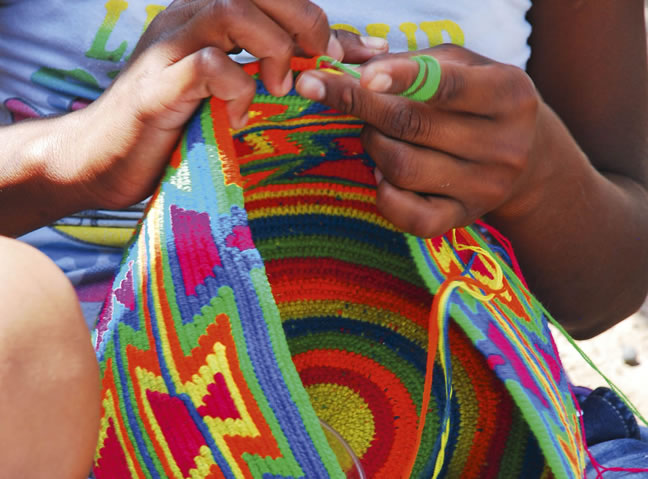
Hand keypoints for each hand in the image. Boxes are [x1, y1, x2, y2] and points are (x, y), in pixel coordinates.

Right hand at [71, 0, 387, 210]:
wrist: (99, 159)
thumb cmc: (173, 129)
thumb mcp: (229, 94)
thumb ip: (272, 72)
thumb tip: (338, 63)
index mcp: (207, 19)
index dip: (319, 18)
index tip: (354, 54)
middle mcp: (187, 19)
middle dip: (303, 19)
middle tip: (317, 62)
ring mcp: (169, 49)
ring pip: (230, 9)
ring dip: (271, 47)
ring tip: (279, 89)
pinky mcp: (157, 87)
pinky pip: (207, 64)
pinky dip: (236, 86)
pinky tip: (239, 113)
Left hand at [296, 45, 550, 237]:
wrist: (526, 157)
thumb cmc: (479, 100)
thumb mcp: (461, 65)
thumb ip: (412, 63)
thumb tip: (349, 68)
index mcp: (508, 95)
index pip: (446, 86)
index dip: (399, 79)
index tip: (359, 77)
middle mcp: (503, 145)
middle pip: (413, 126)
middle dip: (362, 107)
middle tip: (335, 93)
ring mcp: (485, 188)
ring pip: (403, 168)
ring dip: (372, 146)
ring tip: (376, 133)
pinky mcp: (463, 218)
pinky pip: (411, 216)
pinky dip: (383, 194)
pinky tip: (382, 174)